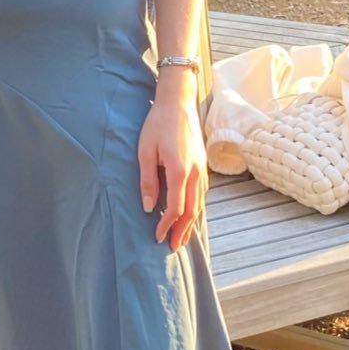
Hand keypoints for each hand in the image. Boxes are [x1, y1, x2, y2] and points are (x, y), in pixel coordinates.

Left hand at [138, 85, 207, 251]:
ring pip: (200, 203)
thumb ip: (147, 180)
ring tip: (183, 237)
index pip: (175, 207)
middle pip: (192, 210)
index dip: (166, 225)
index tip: (156, 236)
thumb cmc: (157, 124)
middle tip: (173, 247)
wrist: (178, 102)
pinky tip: (191, 214)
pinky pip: (202, 192)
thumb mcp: (145, 151)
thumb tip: (148, 207)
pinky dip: (197, 208)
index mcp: (180, 170)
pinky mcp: (203, 164)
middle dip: (182, 231)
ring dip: (191, 222)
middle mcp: (195, 172)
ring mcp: (202, 168)